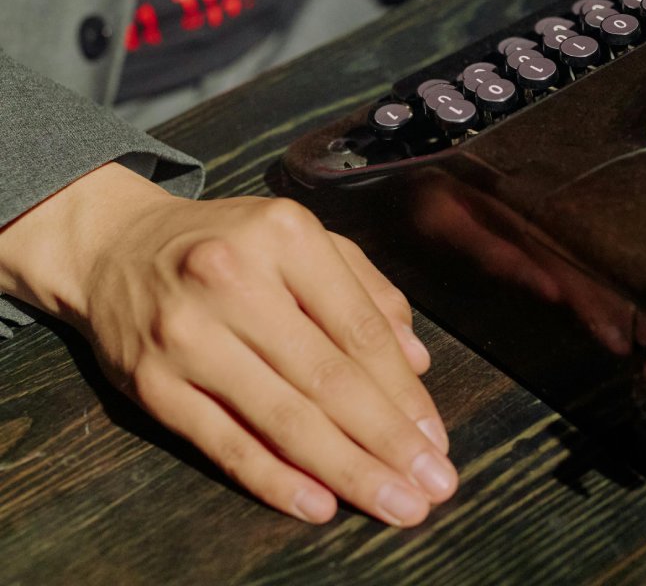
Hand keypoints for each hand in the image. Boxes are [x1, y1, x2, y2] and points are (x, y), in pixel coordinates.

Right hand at [0, 162, 456, 525]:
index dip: (403, 391)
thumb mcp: (301, 241)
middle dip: (388, 441)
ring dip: (348, 470)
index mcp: (285, 237)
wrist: (113, 247)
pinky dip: (274, 480)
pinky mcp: (150, 383)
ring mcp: (188, 336)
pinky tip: (321, 505)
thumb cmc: (228, 244)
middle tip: (433, 487)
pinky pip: (224, 442)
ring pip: (282, 418)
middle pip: (328, 379)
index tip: (435, 438)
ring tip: (397, 505)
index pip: (359, 328)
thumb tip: (415, 361)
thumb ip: (365, 291)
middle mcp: (235, 281)